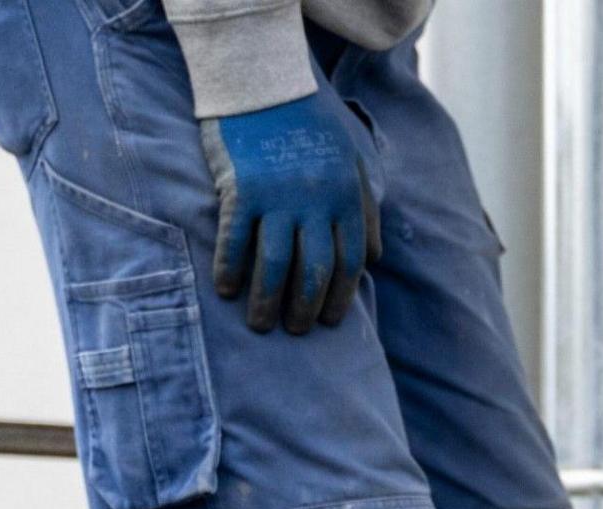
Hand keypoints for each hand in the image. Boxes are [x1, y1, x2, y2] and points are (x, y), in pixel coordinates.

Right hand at [198, 91, 379, 334]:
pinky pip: (235, 239)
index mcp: (347, 198)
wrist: (266, 83)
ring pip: (274, 264)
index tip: (330, 322)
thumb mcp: (354, 162)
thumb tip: (376, 259)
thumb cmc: (312, 124)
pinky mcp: (241, 189)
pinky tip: (226, 289)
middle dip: (305, 308)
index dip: (340, 297)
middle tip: (295, 330)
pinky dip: (231, 269)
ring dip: (267, 300)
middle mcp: (316, 203)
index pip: (350, 262)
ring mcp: (277, 197)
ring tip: (261, 324)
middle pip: (313, 271)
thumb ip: (367, 210)